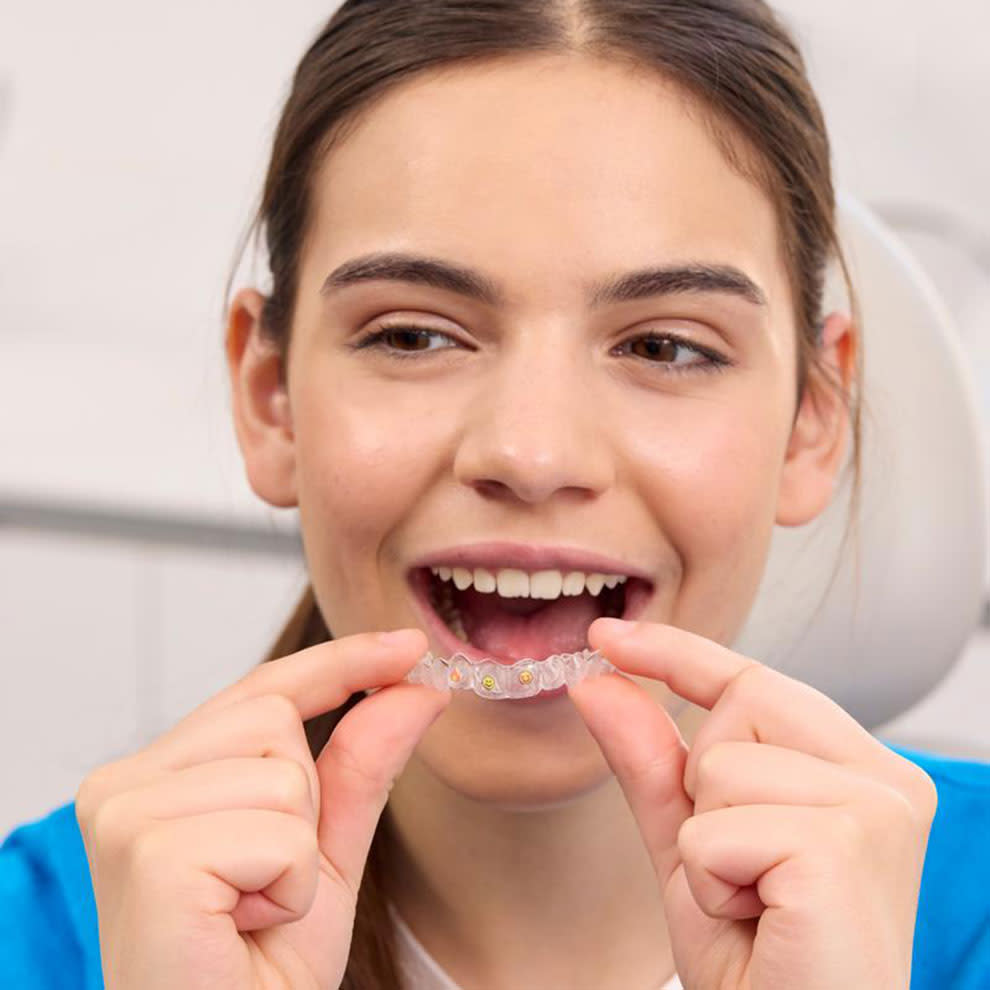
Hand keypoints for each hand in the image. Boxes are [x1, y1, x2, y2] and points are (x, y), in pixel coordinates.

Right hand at [74, 629, 449, 989]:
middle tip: (264, 884)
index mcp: (158, 774)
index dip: (339, 662)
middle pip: (275, 719)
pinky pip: (279, 832)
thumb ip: (361, 765)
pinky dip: (288, 886)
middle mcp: (125, 782)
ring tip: (250, 908)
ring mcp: (126, 813)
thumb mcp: (324, 853)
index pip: (259, 690)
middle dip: (304, 806)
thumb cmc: (257, 968)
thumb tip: (416, 688)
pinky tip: (243, 925)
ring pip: (284, 773)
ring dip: (297, 853)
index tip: (408, 645)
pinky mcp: (147, 853)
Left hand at [567, 618, 936, 989]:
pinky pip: (717, 826)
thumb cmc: (760, 960)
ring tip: (757, 900)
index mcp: (859, 769)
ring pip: (720, 765)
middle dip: (704, 784)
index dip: (674, 651)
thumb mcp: (692, 844)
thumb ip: (650, 758)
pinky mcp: (846, 846)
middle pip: (739, 703)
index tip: (605, 635)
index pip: (756, 680)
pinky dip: (712, 880)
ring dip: (706, 844)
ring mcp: (875, 808)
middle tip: (745, 867)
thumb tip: (595, 680)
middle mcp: (885, 777)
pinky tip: (762, 919)